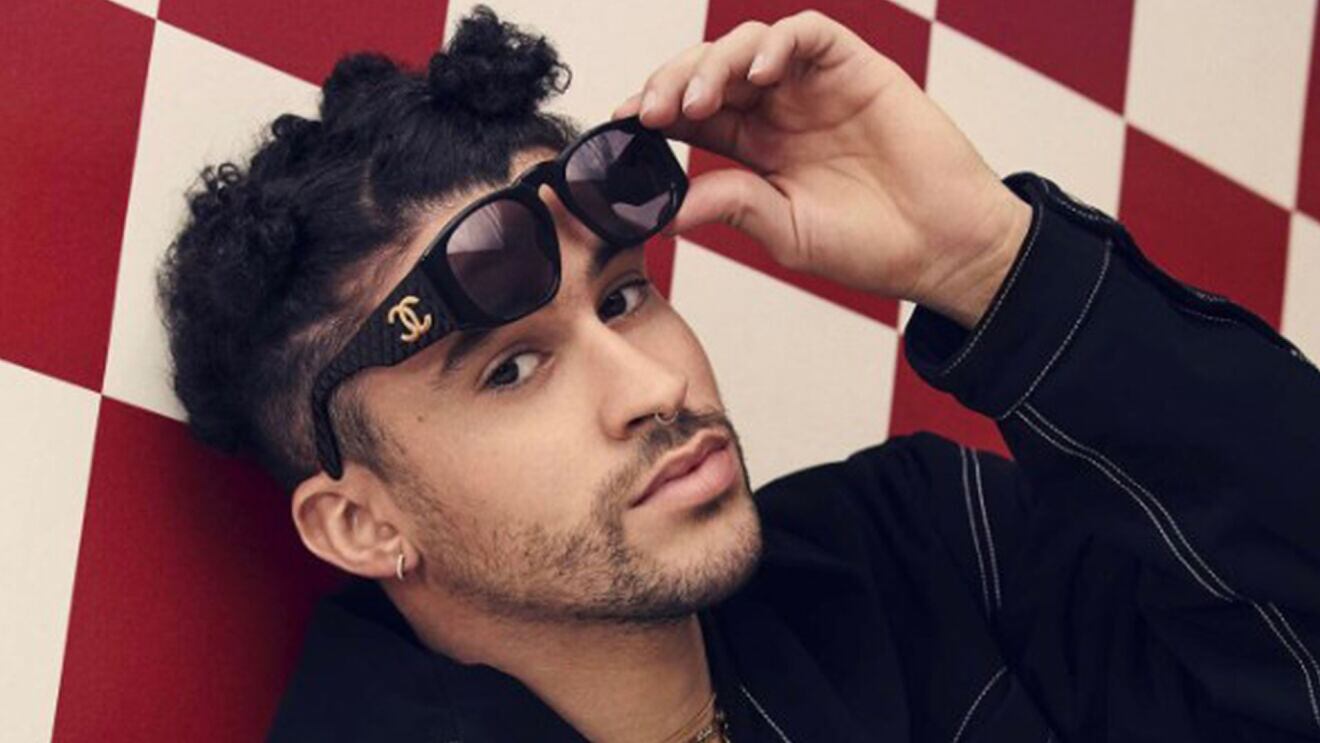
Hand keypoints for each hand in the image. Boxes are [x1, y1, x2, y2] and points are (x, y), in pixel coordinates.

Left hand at [614, 11, 1031, 327]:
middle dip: (669, 84)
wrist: (944, 246)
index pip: (689, 115)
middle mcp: (778, 108)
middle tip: (649, 114)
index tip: (621, 126)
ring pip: (746, 45)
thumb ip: (729, 206)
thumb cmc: (870, 245)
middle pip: (707, 73)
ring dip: (712, 65)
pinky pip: (806, 34)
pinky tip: (759, 74)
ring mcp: (814, 85)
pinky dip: (775, 44)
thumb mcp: (784, 231)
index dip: (652, 112)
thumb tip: (661, 210)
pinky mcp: (854, 67)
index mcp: (754, 146)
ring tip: (696, 102)